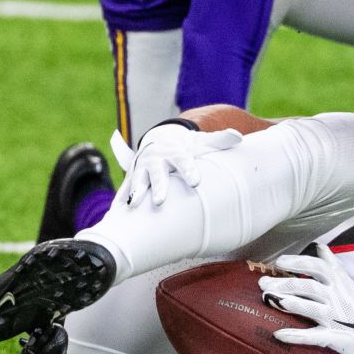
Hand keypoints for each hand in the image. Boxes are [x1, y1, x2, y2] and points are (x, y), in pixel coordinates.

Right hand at [117, 122, 242, 207]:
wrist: (160, 141)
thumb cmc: (188, 147)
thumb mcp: (203, 142)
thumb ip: (220, 140)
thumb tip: (239, 137)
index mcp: (176, 152)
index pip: (184, 161)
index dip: (189, 170)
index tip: (195, 181)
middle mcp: (156, 160)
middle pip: (157, 174)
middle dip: (158, 187)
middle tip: (161, 201)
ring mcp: (141, 170)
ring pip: (137, 182)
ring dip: (135, 194)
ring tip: (132, 207)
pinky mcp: (132, 179)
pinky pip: (124, 191)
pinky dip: (119, 201)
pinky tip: (115, 216)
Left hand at [258, 249, 353, 353]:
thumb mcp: (351, 285)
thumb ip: (334, 267)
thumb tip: (321, 248)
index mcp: (341, 284)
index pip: (318, 267)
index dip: (298, 263)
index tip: (280, 262)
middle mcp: (338, 298)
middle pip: (308, 287)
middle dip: (284, 284)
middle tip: (263, 284)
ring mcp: (337, 318)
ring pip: (310, 308)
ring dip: (289, 303)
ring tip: (269, 300)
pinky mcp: (336, 337)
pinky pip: (314, 336)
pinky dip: (296, 336)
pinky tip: (278, 334)